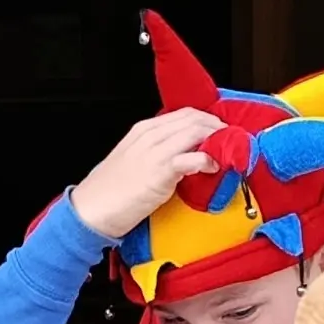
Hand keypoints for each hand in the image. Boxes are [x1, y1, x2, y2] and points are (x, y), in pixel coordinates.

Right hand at [69, 108, 228, 239]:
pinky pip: (193, 157)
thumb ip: (157, 153)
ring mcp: (155, 151)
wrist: (91, 210)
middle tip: (233, 141)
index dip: (208, 121)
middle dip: (218, 127)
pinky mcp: (160, 171)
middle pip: (194, 118)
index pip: (185, 114)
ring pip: (196, 132)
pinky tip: (215, 167)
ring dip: (218, 140)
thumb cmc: (110, 191)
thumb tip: (184, 156)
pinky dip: (208, 159)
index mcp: (143, 129)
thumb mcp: (134, 161)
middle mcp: (150, 134)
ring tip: (229, 152)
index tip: (221, 133)